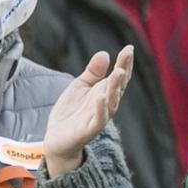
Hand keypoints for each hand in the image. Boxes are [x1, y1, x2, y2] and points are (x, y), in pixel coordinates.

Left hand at [43, 47, 135, 176]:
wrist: (58, 138)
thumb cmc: (72, 111)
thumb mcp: (80, 86)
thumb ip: (93, 72)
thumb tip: (105, 53)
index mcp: (105, 93)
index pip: (119, 77)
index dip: (125, 63)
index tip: (129, 48)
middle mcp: (106, 104)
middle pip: (118, 87)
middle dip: (123, 71)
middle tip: (127, 55)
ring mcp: (99, 117)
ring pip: (111, 102)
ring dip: (115, 88)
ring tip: (117, 72)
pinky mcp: (89, 130)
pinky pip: (99, 120)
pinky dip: (101, 109)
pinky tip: (101, 97)